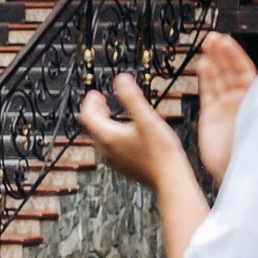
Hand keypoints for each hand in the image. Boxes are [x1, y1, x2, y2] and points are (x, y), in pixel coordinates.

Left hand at [78, 73, 185, 190]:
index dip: (89, 102)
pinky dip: (111, 135)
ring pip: (100, 138)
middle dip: (95, 111)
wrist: (170, 179)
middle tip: (100, 99)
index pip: (87, 116)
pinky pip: (109, 148)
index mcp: (108, 137)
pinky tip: (124, 132)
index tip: (94, 93)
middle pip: (92, 127)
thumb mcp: (147, 119)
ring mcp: (113, 160)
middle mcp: (106, 150)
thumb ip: (132, 97)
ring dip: (103, 123)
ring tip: (110, 113)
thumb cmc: (161, 151)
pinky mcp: (122, 167)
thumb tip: (121, 79)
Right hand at [192, 32, 254, 182]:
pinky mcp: (212, 116)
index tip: (226, 41)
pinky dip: (205, 78)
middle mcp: (243, 101)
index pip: (246, 70)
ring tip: (206, 45)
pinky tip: (202, 65)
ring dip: (213, 61)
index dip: (235, 55)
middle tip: (212, 38)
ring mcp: (227, 107)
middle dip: (222, 53)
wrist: (242, 173)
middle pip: (231, 70)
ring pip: (219, 78)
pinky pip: (208, 92)